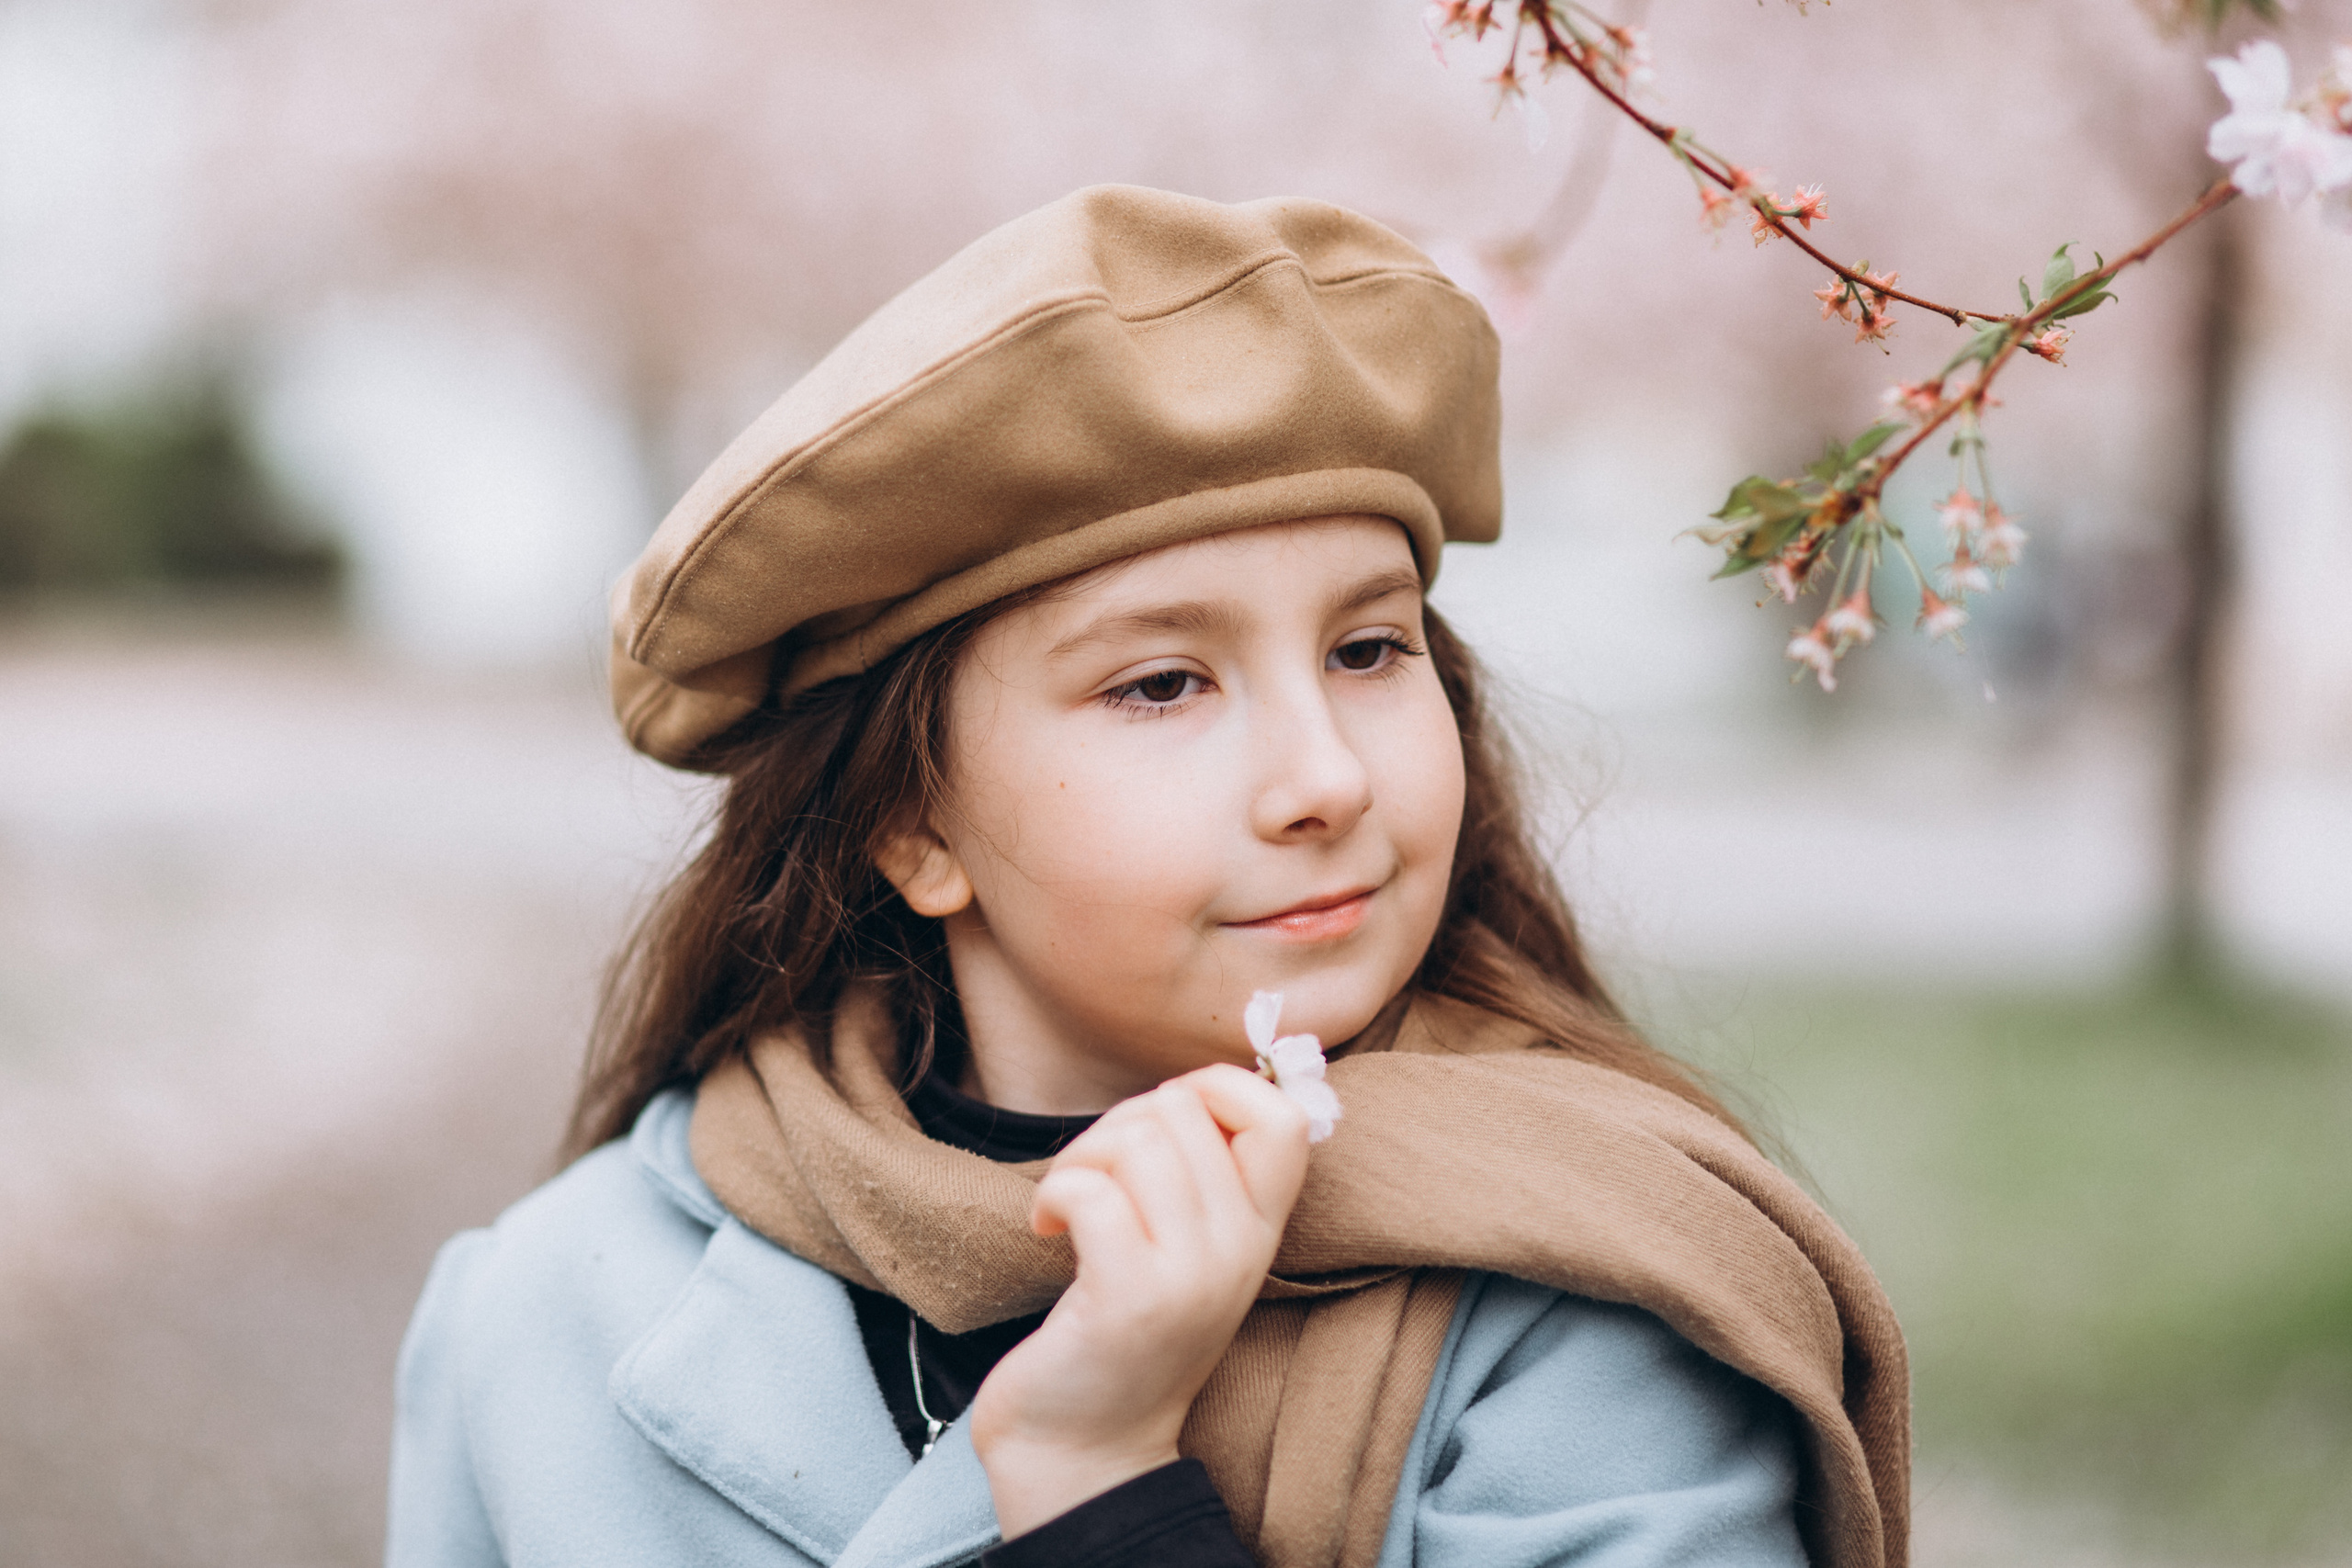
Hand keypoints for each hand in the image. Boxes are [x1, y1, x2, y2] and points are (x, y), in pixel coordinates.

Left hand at [967, 1063, 1309, 1536]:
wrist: (1084, 1452)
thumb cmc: (1121, 1336)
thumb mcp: (1189, 1253)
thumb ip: (1205, 1179)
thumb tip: (1192, 1088)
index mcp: (1259, 1232)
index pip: (1282, 1116)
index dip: (1214, 1086)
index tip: (1158, 1125)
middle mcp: (1238, 1251)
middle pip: (1185, 1107)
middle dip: (1118, 1124)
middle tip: (1092, 1178)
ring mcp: (1188, 1277)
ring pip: (1138, 1139)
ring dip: (1080, 1158)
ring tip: (1069, 1206)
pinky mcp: (1128, 1298)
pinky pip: (1090, 1190)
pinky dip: (1053, 1194)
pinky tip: (1047, 1230)